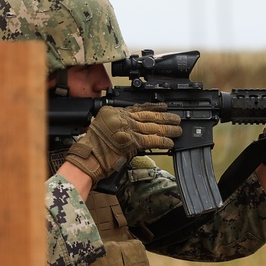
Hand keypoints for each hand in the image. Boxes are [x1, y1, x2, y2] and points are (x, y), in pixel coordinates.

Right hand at [65, 103, 181, 181]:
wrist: (88, 158)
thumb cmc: (93, 148)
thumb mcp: (104, 128)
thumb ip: (120, 125)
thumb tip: (138, 129)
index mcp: (114, 112)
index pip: (138, 108)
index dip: (153, 107)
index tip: (163, 106)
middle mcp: (121, 118)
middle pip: (147, 116)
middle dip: (164, 117)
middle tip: (176, 118)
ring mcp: (127, 128)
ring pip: (152, 127)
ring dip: (167, 129)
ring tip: (177, 129)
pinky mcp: (132, 141)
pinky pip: (150, 140)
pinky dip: (161, 141)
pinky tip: (170, 142)